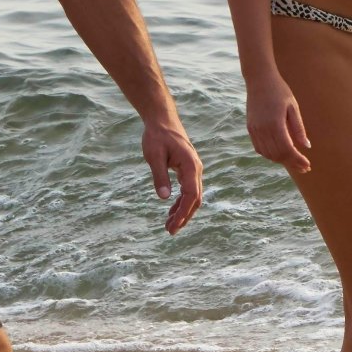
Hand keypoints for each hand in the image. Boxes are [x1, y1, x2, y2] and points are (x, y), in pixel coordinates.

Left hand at [142, 120, 203, 234]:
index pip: (191, 195)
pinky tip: (171, 211)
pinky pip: (188, 189)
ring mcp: (194, 169)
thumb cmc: (157, 136)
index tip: (173, 225)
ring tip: (169, 225)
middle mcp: (197, 169)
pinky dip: (181, 202)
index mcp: (191, 166)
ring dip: (183, 211)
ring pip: (193, 196)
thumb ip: (160, 177)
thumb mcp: (154, 156)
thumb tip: (163, 197)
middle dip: (184, 216)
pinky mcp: (189, 169)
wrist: (162, 120)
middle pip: (195, 199)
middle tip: (170, 231)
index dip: (183, 212)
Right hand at [246, 76, 310, 174]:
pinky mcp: (250, 128)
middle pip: (278, 154)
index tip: (308, 165)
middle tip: (304, 167)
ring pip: (268, 154)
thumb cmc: (280, 91)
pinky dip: (270, 155)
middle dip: (292, 163)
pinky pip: (259, 148)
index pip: (287, 149)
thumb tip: (306, 147)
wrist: (259, 80)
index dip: (297, 160)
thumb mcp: (293, 107)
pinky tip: (279, 155)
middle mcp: (263, 129)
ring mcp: (254, 130)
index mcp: (275, 123)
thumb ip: (299, 129)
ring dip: (281, 161)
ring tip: (294, 162)